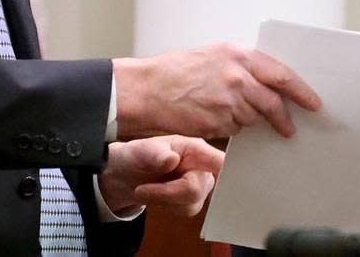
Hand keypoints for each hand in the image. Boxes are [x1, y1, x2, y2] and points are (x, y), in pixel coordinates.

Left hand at [98, 136, 223, 216]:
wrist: (127, 175)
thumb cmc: (137, 156)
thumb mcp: (139, 151)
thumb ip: (154, 154)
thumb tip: (171, 160)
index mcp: (195, 149)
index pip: (221, 162)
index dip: (229, 173)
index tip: (232, 182)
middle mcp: (203, 166)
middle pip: (197, 190)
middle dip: (167, 193)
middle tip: (143, 189)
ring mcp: (200, 184)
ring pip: (192, 204)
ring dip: (165, 201)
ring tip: (149, 189)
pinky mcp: (194, 199)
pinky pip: (187, 211)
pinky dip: (168, 207)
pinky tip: (159, 196)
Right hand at [113, 43, 320, 138]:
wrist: (149, 89)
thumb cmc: (178, 72)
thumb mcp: (214, 56)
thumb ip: (242, 66)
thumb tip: (268, 82)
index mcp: (238, 54)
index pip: (282, 74)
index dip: (302, 91)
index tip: (314, 102)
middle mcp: (237, 75)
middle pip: (274, 101)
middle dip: (285, 117)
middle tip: (290, 128)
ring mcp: (229, 100)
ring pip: (255, 117)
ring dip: (252, 121)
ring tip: (232, 114)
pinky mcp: (219, 121)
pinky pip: (237, 129)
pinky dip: (233, 127)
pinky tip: (217, 118)